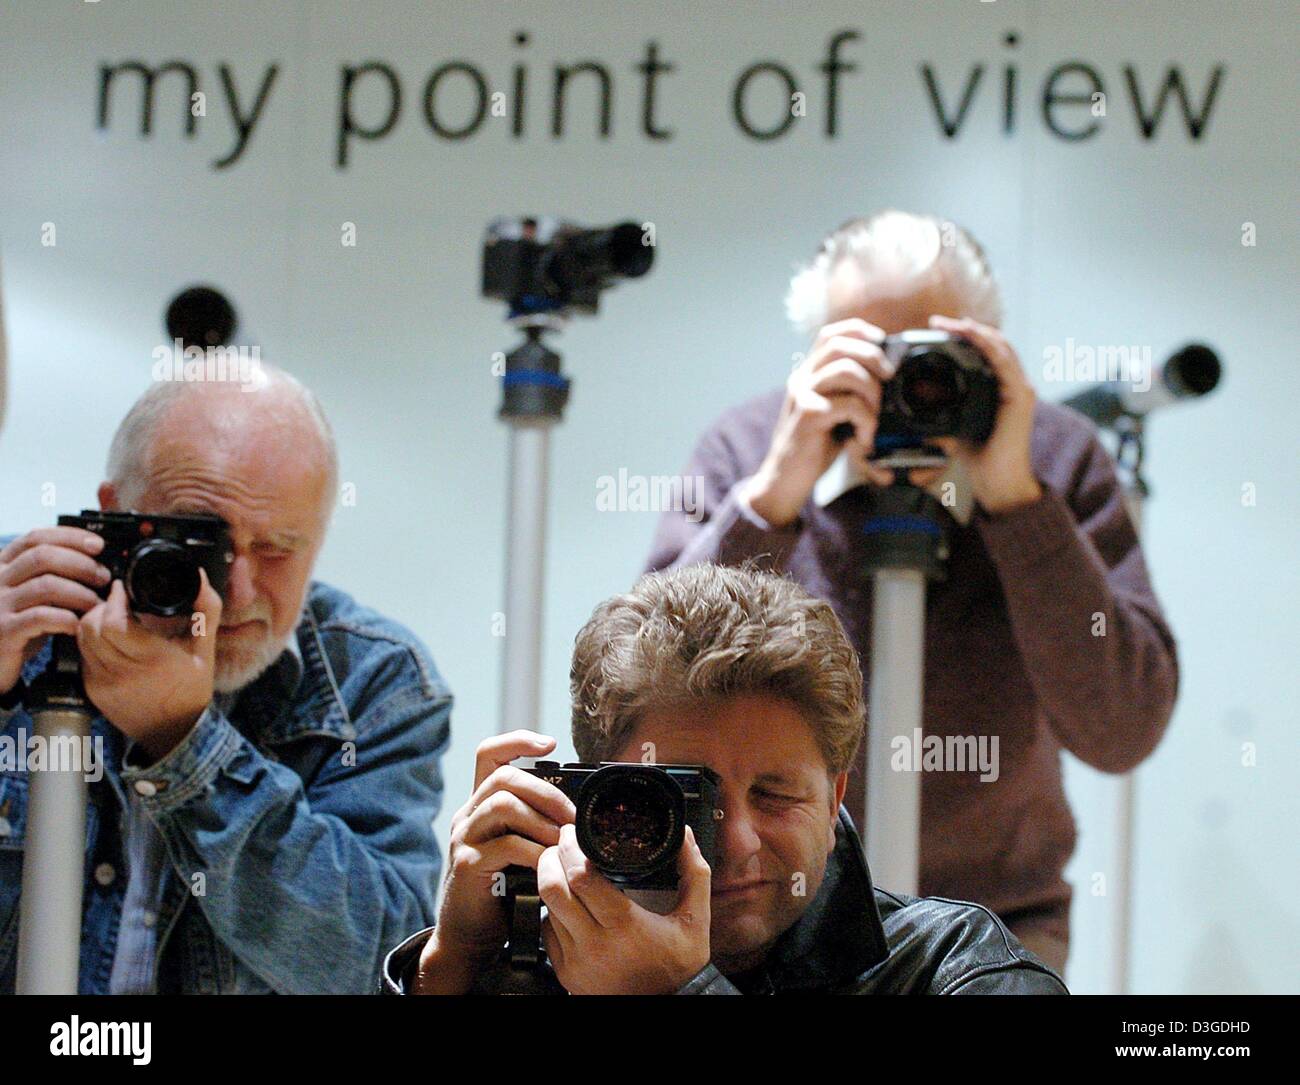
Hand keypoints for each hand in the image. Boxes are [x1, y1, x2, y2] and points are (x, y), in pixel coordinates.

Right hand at [0, 527, 110, 695]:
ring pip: (46, 586)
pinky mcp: (4, 631)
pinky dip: (66, 618)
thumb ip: (53, 575)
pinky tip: (78, 625)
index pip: (36, 537)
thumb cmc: (20, 625)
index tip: (99, 545)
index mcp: (4, 565)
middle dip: (82, 564)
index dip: (70, 537)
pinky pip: (41, 617)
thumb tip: (99, 562)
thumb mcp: (33, 595)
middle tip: (104, 578)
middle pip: (43, 556)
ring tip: (97, 604)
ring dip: (80, 593)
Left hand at [77, 570, 221, 760]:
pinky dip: (91, 639)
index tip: (123, 587)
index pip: (115, 623)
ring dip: (93, 619)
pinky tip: (108, 636)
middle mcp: (123, 673)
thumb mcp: (205, 651)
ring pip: (81, 638)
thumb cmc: (191, 691)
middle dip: (102, 605)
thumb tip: (199, 576)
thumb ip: (205, 611)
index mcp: (153, 661)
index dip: (115, 599)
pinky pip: (82, 653)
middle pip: (91, 626)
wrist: (173, 733)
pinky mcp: (91, 689)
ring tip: (112, 613)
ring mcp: (103, 683)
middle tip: (116, 597)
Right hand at [414, 731, 575, 993]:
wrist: (470, 937)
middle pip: (503, 777)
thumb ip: (533, 824)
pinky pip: (506, 844)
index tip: (551, 743)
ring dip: (541, 819)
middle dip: (545, 791)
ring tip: (562, 840)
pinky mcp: (468, 865)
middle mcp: (467, 815)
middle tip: (571, 815)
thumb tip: (574, 808)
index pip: (489, 753)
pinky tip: (549, 862)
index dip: (518, 740)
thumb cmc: (501, 892)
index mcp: (480, 805)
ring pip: (503, 804)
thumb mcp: (517, 848)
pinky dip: (535, 850)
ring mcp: (464, 839)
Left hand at [539, 823, 711, 994]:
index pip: (581, 878)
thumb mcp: (696, 923)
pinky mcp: (564, 972)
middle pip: (552, 888)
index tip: (574, 833)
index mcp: (624, 925)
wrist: (658, 1011)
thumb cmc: (675, 968)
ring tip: (562, 868)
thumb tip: (685, 837)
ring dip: (551, 882)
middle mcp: (594, 944)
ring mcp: (575, 960)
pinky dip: (552, 911)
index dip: (571, 848)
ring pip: (546, 907)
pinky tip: (568, 902)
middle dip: (551, 858)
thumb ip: (694, 876)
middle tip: (561, 844)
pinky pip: (546, 930)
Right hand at [743, 318, 896, 527]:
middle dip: (873, 356)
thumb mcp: (834, 411)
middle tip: (890, 377)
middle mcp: (802, 378)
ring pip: (846, 370)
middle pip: (840, 345)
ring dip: (872, 391)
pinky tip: (863, 439)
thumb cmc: (815, 446)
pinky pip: (848, 405)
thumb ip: (850, 391)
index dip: (861, 331)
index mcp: (809, 373)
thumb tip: (888, 375)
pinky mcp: (808, 416)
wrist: (784, 480)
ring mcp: (803, 395)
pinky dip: (866, 421)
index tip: (883, 344)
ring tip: (875, 416)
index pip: (831, 334)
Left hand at [927, 314, 1042, 513]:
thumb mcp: (954, 426)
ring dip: (974, 332)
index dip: (963, 337)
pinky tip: (972, 336)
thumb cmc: (978, 457)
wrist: (998, 483)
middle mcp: (1012, 384)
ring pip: (1000, 347)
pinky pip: (1005, 363)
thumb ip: (942, 410)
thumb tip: (915, 401)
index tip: (936, 329)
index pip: (984, 352)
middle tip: (938, 322)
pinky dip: (988, 346)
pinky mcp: (1021, 398)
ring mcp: (1020, 389)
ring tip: (951, 324)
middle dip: (965, 329)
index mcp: (999, 388)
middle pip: (992, 344)